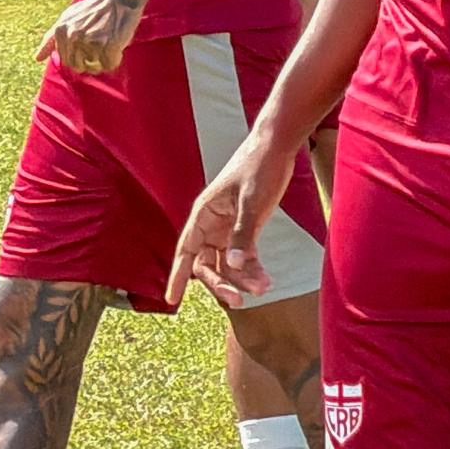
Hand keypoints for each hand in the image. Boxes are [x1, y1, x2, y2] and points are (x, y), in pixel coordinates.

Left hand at [44, 0, 142, 75]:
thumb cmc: (94, 9)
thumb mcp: (67, 18)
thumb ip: (51, 39)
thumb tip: (37, 59)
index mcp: (61, 31)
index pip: (66, 60)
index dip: (80, 57)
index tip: (89, 44)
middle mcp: (73, 36)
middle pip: (79, 67)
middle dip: (90, 62)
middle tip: (101, 47)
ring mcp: (90, 41)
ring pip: (95, 67)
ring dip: (103, 60)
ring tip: (109, 42)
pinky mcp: (108, 45)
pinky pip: (110, 65)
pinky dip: (115, 58)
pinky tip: (117, 44)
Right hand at [169, 131, 306, 310]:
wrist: (277, 147)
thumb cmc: (259, 168)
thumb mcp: (251, 202)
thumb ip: (242, 234)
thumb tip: (231, 266)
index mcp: (203, 213)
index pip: (185, 250)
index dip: (178, 275)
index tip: (172, 300)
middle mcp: (212, 223)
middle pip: (207, 262)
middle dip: (221, 283)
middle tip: (239, 301)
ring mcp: (228, 227)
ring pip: (228, 263)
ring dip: (242, 278)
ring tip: (263, 288)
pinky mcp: (246, 228)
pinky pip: (245, 256)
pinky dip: (253, 269)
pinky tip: (265, 280)